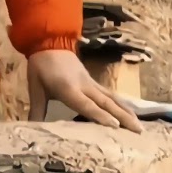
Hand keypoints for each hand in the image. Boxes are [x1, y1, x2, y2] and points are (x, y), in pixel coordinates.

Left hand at [26, 49, 141, 132]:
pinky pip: (110, 94)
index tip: (116, 126)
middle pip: (107, 102)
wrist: (50, 41)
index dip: (100, 116)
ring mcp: (91, 82)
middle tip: (138, 131)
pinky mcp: (93, 81)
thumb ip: (36, 110)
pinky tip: (130, 112)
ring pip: (113, 98)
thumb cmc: (41, 67)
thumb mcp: (36, 89)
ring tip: (140, 125)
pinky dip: (122, 104)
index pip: (86, 104)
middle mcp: (85, 85)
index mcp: (69, 88)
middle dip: (123, 117)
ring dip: (127, 111)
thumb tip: (31, 130)